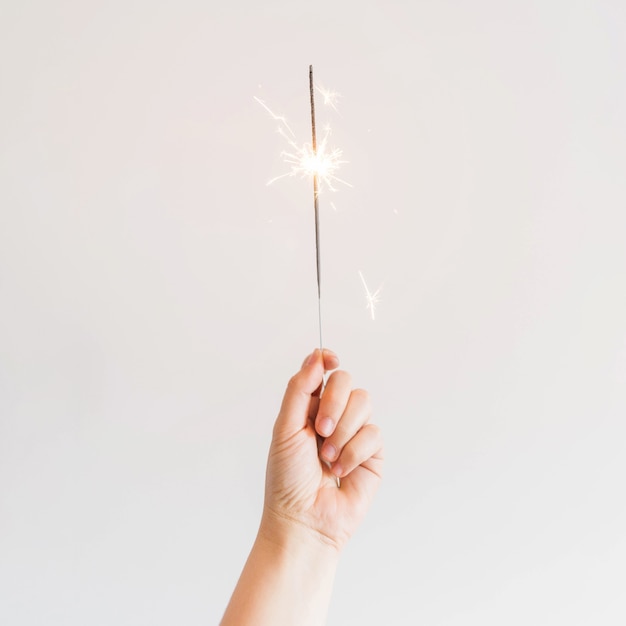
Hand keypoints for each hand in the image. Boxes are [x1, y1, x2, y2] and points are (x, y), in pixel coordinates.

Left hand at [261, 349, 383, 552]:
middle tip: (319, 430)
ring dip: (343, 431)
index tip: (330, 360)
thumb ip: (300, 389)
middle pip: (347, 382)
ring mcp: (354, 433)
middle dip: (335, 404)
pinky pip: (374, 434)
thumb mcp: (285, 428)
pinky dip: (354, 452)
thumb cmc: (287, 479)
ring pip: (364, 404)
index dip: (328, 360)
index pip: (323, 371)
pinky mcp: (372, 454)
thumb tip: (316, 356)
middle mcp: (333, 416)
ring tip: (328, 458)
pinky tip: (341, 470)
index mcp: (308, 407)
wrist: (304, 520)